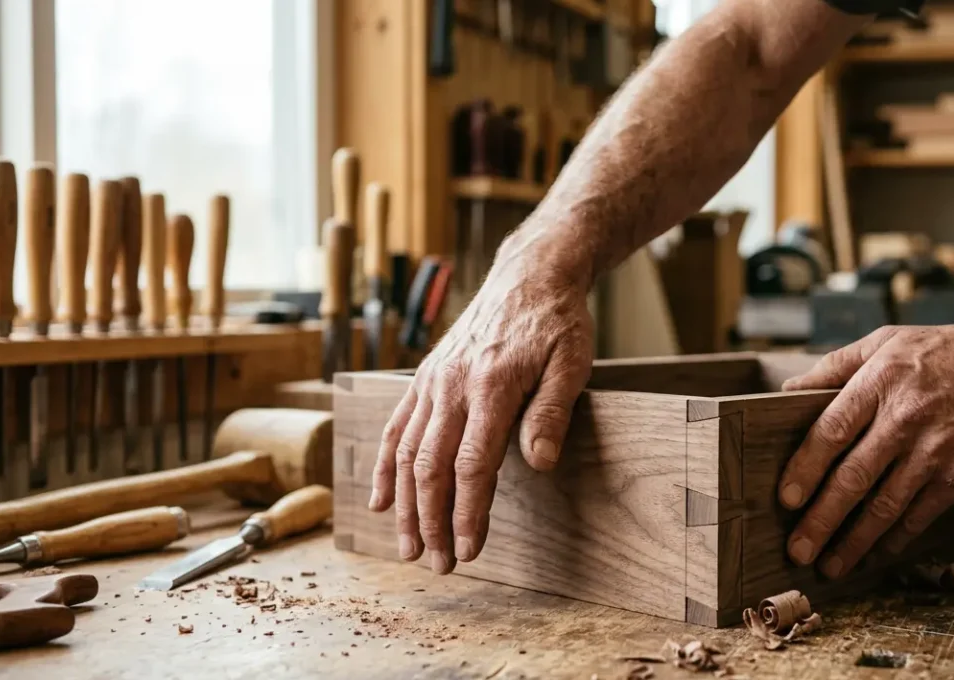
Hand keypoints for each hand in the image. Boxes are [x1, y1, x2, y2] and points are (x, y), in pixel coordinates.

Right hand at [367, 239, 593, 573]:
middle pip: (431, 466)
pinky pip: (395, 427)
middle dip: (431, 521)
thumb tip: (538, 463)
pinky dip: (384, 467)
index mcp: (490, 385)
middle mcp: (452, 385)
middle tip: (438, 564)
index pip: (472, 463)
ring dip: (405, 505)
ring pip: (406, 452)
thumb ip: (551, 413)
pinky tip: (381, 501)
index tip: (469, 548)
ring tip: (408, 548)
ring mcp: (432, 381)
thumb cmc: (556, 323)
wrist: (528, 276)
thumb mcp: (573, 363)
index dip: (467, 511)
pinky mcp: (423, 378)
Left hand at [778, 324, 953, 577]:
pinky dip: (894, 539)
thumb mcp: (888, 341)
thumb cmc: (946, 355)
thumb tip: (787, 392)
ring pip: (885, 506)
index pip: (832, 429)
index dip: (806, 467)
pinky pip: (919, 515)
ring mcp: (935, 451)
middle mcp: (906, 418)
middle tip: (797, 551)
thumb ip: (836, 365)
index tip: (786, 498)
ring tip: (828, 566)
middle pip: (854, 477)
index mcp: (881, 381)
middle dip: (821, 519)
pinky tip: (873, 555)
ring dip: (853, 541)